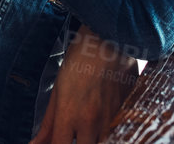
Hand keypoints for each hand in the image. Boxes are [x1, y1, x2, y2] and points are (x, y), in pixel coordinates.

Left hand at [30, 25, 134, 143]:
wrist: (109, 40)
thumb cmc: (80, 61)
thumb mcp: (58, 89)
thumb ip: (48, 123)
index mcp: (69, 115)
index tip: (56, 142)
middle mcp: (90, 122)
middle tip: (71, 135)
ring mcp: (110, 120)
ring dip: (91, 140)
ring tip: (85, 130)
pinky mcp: (125, 114)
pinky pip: (117, 133)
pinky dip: (108, 134)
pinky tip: (102, 123)